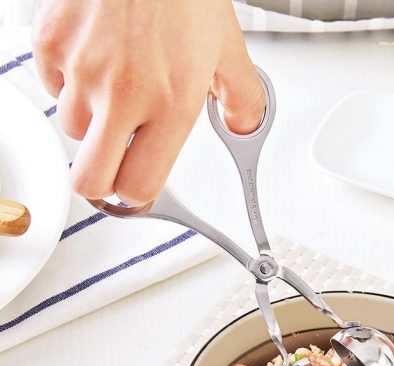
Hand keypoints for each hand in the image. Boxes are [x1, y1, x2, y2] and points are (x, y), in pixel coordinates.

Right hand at [32, 0, 264, 204]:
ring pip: (73, 129)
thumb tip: (243, 126)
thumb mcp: (228, 49)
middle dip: (102, 180)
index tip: (136, 188)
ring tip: (118, 87)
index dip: (135, 194)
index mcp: (171, 104)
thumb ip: (242, 98)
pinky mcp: (51, 44)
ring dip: (94, 120)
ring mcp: (82, 70)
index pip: (138, 186)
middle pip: (89, 180)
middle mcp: (123, 94)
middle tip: (114, 162)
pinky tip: (96, 60)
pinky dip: (71, 82)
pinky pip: (53, 86)